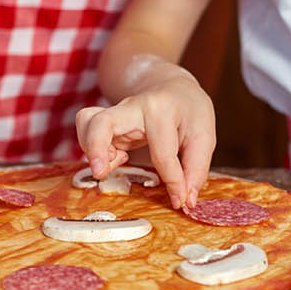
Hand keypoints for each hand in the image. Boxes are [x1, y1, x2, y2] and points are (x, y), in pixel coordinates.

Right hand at [75, 69, 215, 208]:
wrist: (172, 88)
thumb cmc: (189, 111)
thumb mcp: (204, 135)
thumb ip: (195, 169)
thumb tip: (185, 200)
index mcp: (161, 109)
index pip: (162, 154)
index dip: (172, 183)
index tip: (180, 201)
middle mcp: (132, 107)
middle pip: (102, 122)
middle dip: (95, 149)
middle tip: (100, 173)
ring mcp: (115, 114)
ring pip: (86, 123)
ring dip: (93, 150)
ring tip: (116, 163)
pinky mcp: (106, 122)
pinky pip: (86, 131)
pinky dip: (93, 148)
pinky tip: (115, 157)